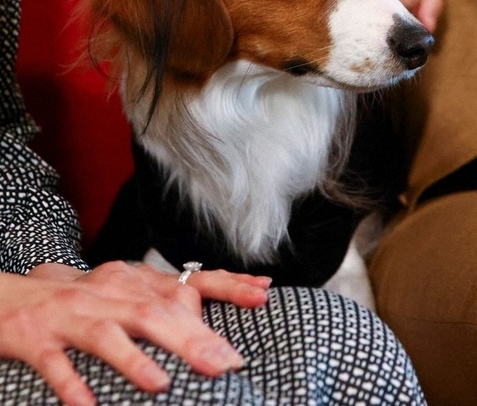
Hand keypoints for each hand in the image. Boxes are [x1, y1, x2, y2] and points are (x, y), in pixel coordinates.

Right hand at [0, 262, 270, 405]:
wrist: (14, 295)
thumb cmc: (81, 301)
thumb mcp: (124, 295)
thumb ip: (163, 306)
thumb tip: (212, 333)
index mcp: (131, 281)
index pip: (186, 280)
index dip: (226, 285)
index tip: (262, 293)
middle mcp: (106, 293)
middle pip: (152, 312)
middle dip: (190, 338)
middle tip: (223, 364)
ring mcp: (71, 315)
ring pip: (106, 335)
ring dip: (135, 359)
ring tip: (163, 384)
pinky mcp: (38, 339)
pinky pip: (56, 365)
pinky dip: (72, 385)